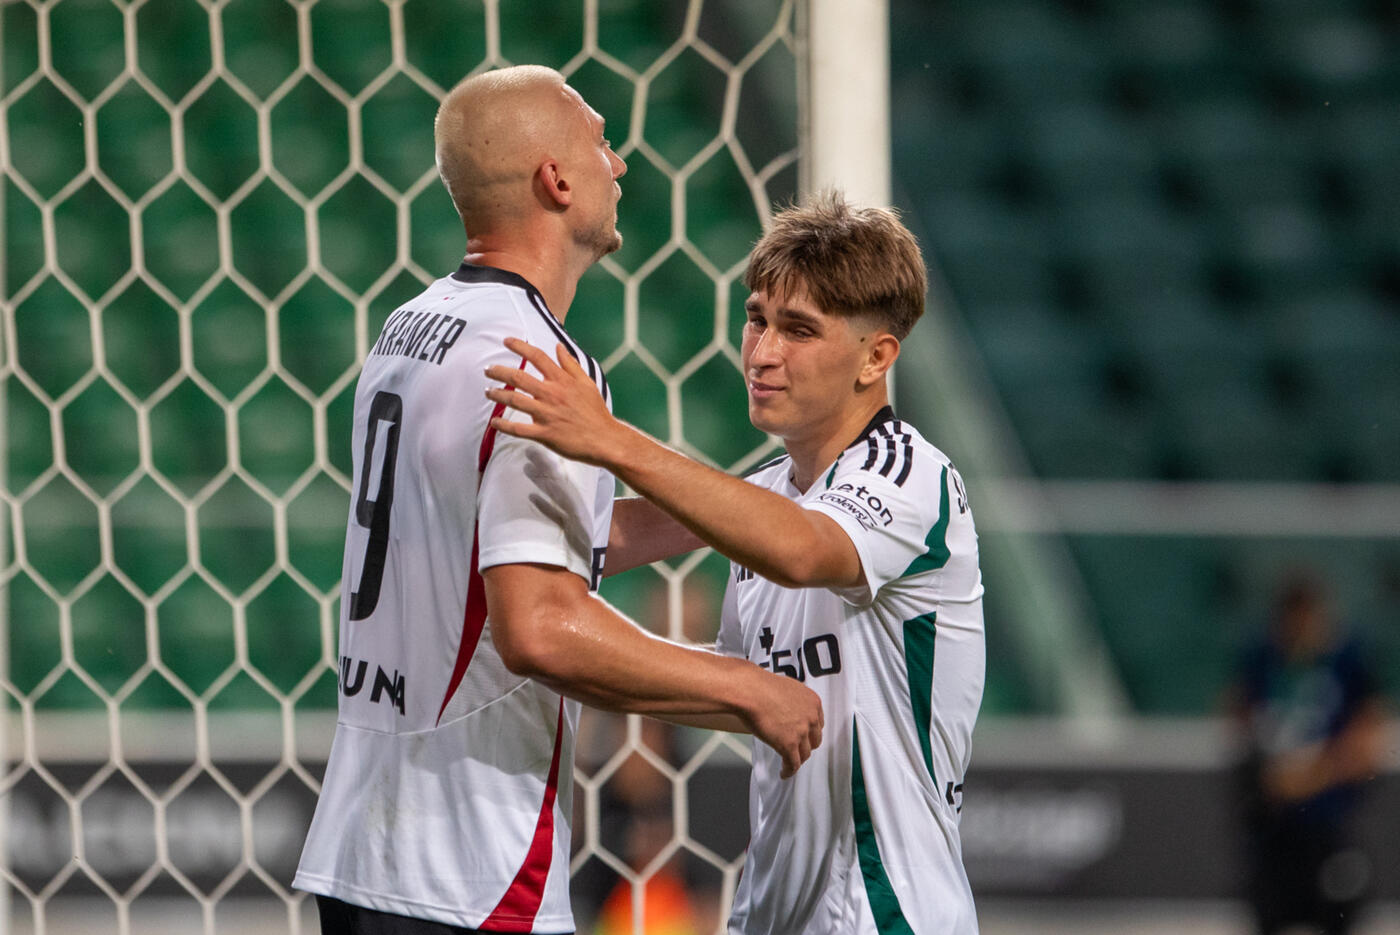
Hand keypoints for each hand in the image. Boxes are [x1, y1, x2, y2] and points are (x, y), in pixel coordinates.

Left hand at [485, 337, 624, 466]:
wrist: (604, 439)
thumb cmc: (595, 411)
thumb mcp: (587, 383)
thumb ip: (570, 364)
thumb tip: (559, 346)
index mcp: (562, 380)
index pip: (537, 357)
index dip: (520, 346)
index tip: (506, 341)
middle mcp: (551, 394)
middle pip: (519, 377)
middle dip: (499, 371)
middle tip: (488, 369)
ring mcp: (546, 414)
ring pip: (515, 400)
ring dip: (497, 394)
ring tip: (488, 391)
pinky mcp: (544, 433)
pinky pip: (519, 429)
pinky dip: (504, 426)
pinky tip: (494, 422)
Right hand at [742, 670, 823, 778]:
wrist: (749, 690)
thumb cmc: (759, 686)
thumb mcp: (786, 689)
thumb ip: (793, 702)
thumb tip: (787, 711)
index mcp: (813, 702)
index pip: (818, 724)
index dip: (810, 732)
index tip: (804, 737)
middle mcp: (811, 717)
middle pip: (814, 740)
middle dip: (805, 746)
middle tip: (797, 749)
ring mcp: (801, 732)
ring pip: (804, 754)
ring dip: (797, 760)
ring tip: (789, 763)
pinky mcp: (788, 745)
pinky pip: (792, 764)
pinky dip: (788, 771)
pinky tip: (783, 773)